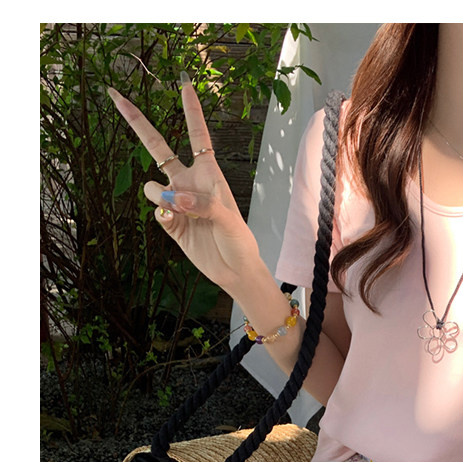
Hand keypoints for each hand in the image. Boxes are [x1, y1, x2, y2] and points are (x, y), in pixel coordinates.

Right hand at [108, 73, 262, 298]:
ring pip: (152, 186)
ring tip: (181, 211)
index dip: (191, 109)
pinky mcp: (170, 222)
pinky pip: (156, 211)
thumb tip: (174, 199)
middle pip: (157, 147)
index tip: (185, 83)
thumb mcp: (229, 218)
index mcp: (209, 173)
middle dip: (137, 122)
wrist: (234, 270)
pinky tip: (177, 224)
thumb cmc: (239, 240)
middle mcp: (189, 182)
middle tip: (115, 96)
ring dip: (160, 195)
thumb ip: (203, 204)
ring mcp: (178, 202)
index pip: (197, 134)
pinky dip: (163, 216)